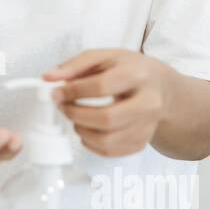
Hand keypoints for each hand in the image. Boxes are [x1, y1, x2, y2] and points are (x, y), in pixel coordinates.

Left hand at [43, 49, 173, 156]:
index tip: (56, 92)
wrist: (161, 87)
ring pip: (108, 140)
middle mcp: (148, 102)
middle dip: (76, 114)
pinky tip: (88, 129)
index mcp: (137, 74)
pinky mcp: (142, 142)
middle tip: (64, 107)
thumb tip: (49, 77)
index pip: (101, 87)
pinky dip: (91, 143)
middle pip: (107, 118)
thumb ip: (75, 65)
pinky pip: (111, 151)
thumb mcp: (104, 57)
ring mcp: (147, 125)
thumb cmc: (130, 70)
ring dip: (81, 131)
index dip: (73, 91)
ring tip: (76, 118)